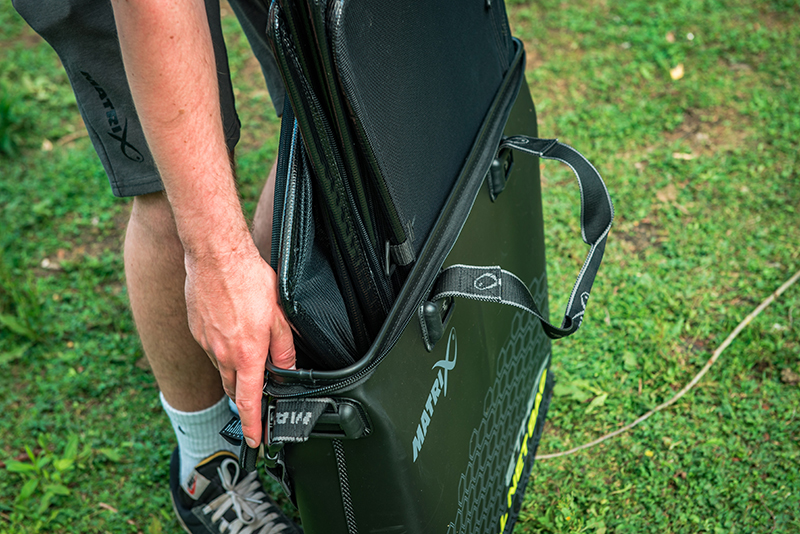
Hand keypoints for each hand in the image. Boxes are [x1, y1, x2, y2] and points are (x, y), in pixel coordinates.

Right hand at [184, 244, 294, 447]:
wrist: (215, 255)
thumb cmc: (249, 280)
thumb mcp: (279, 316)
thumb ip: (284, 347)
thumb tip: (287, 369)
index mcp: (247, 354)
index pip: (249, 401)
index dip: (254, 424)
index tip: (257, 439)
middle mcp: (221, 353)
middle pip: (233, 386)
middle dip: (244, 394)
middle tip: (256, 390)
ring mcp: (205, 342)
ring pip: (221, 365)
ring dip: (234, 365)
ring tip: (247, 343)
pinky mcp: (196, 329)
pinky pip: (210, 347)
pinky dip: (222, 346)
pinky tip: (232, 325)